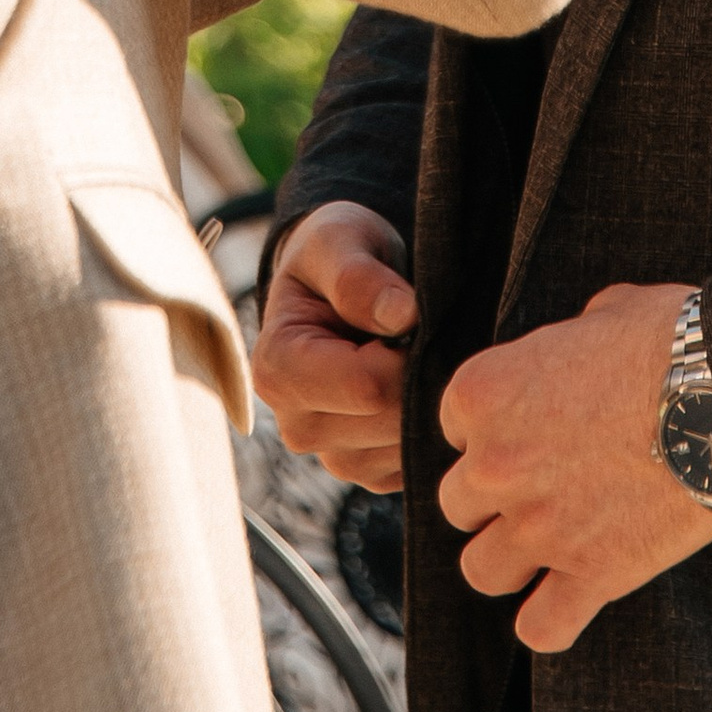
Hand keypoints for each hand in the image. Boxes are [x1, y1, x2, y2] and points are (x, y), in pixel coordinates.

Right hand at [251, 205, 417, 490]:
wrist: (341, 285)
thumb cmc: (336, 255)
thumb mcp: (339, 238)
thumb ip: (359, 273)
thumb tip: (401, 314)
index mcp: (278, 371)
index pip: (369, 387)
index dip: (408, 351)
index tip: (411, 314)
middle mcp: (298, 427)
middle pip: (393, 421)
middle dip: (425, 373)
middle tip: (423, 330)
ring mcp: (333, 457)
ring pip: (411, 446)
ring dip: (432, 398)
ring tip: (417, 352)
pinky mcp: (369, 472)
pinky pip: (419, 463)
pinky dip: (434, 424)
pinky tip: (421, 382)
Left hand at [437, 280, 711, 651]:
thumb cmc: (672, 340)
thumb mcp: (607, 309)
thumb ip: (571, 335)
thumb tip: (584, 338)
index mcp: (484, 393)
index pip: (455, 428)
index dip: (494, 430)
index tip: (533, 430)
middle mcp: (496, 464)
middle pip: (458, 503)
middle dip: (494, 498)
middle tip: (543, 487)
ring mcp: (541, 526)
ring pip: (482, 570)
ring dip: (510, 560)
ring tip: (548, 547)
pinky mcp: (594, 573)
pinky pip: (541, 627)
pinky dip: (550, 621)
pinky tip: (571, 600)